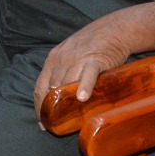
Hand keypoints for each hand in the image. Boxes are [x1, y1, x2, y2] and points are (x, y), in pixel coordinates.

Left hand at [32, 11, 138, 126]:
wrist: (115, 29)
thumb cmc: (92, 44)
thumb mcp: (70, 53)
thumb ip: (62, 71)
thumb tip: (58, 97)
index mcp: (53, 58)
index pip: (40, 86)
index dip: (39, 106)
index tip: (42, 122)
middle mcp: (62, 59)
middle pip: (52, 88)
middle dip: (52, 109)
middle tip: (56, 126)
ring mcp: (78, 58)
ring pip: (66, 83)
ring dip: (65, 102)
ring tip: (67, 121)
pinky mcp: (95, 59)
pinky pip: (87, 74)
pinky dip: (84, 85)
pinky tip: (82, 98)